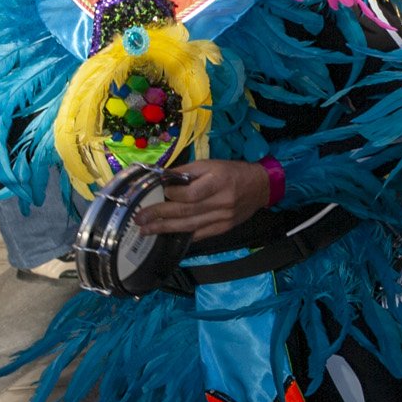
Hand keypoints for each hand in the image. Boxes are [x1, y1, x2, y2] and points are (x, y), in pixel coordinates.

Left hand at [134, 158, 271, 239]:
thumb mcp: (210, 164)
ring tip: (146, 230)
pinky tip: (167, 237)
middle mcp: (222, 202)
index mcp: (218, 182)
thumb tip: (161, 179)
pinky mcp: (224, 228)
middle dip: (159, 215)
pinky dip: (183, 236)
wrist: (261, 186)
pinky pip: (200, 235)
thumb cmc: (233, 172)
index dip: (171, 195)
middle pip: (186, 211)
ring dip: (165, 229)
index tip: (159, 192)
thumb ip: (186, 171)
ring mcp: (224, 218)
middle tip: (139, 218)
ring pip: (190, 226)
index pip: (190, 194)